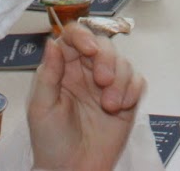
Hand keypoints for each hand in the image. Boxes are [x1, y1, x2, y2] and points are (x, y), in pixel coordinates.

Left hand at [28, 23, 145, 170]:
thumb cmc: (51, 142)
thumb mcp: (41, 108)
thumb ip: (48, 74)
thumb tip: (52, 43)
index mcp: (63, 69)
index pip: (74, 38)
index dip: (83, 36)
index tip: (89, 49)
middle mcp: (86, 72)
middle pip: (103, 45)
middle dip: (106, 59)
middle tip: (102, 81)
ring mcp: (107, 85)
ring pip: (123, 62)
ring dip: (120, 80)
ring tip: (109, 104)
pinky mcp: (126, 99)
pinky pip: (137, 81)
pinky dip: (133, 90)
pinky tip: (122, 106)